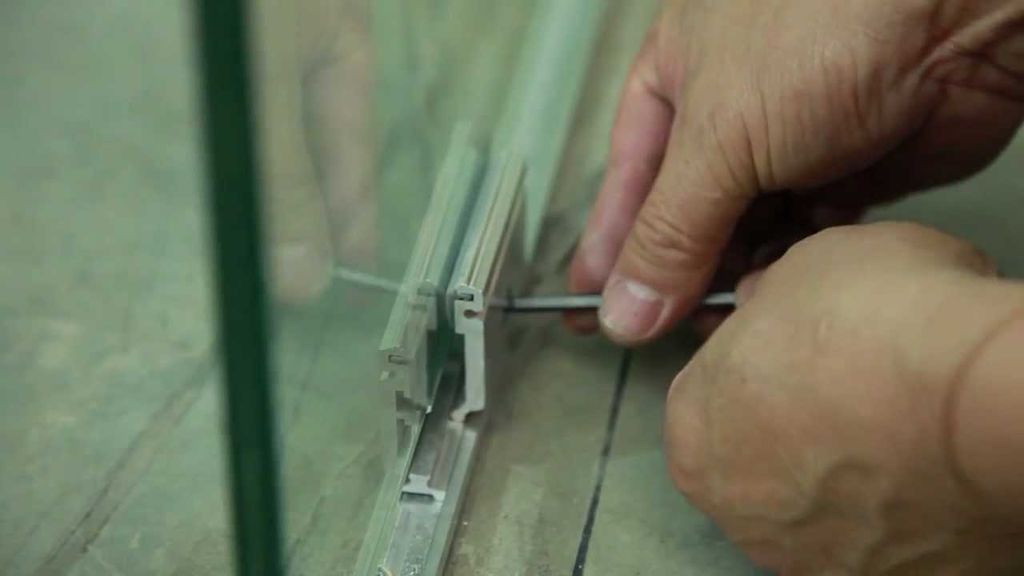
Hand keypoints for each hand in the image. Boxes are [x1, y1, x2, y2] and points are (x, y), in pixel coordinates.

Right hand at [569, 0, 1023, 342]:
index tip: (590, 306)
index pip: (627, 180)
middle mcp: (731, 113)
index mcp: (678, 77)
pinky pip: (800, 241)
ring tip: (721, 316)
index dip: (608, 247)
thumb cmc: (832, 25)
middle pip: (686, 215)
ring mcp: (792, 145)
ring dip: (731, 277)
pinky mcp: (847, 176)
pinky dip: (787, 269)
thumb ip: (669, 232)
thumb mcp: (719, 137)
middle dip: (674, 272)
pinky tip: (778, 293)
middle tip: (659, 326)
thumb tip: (625, 307)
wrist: (959, 19)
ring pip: (743, 235)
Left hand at [665, 222, 1023, 573]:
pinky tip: (922, 470)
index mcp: (693, 427)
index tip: (796, 343)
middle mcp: (734, 506)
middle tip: (846, 382)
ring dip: (837, 472)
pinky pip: (872, 538)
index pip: (708, 391)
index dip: (756, 358)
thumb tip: (766, 300)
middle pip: (750, 454)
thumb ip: (766, 297)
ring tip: (892, 428)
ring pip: (809, 504)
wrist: (984, 395)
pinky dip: (890, 510)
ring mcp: (803, 553)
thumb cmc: (885, 323)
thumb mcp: (802, 266)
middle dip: (787, 420)